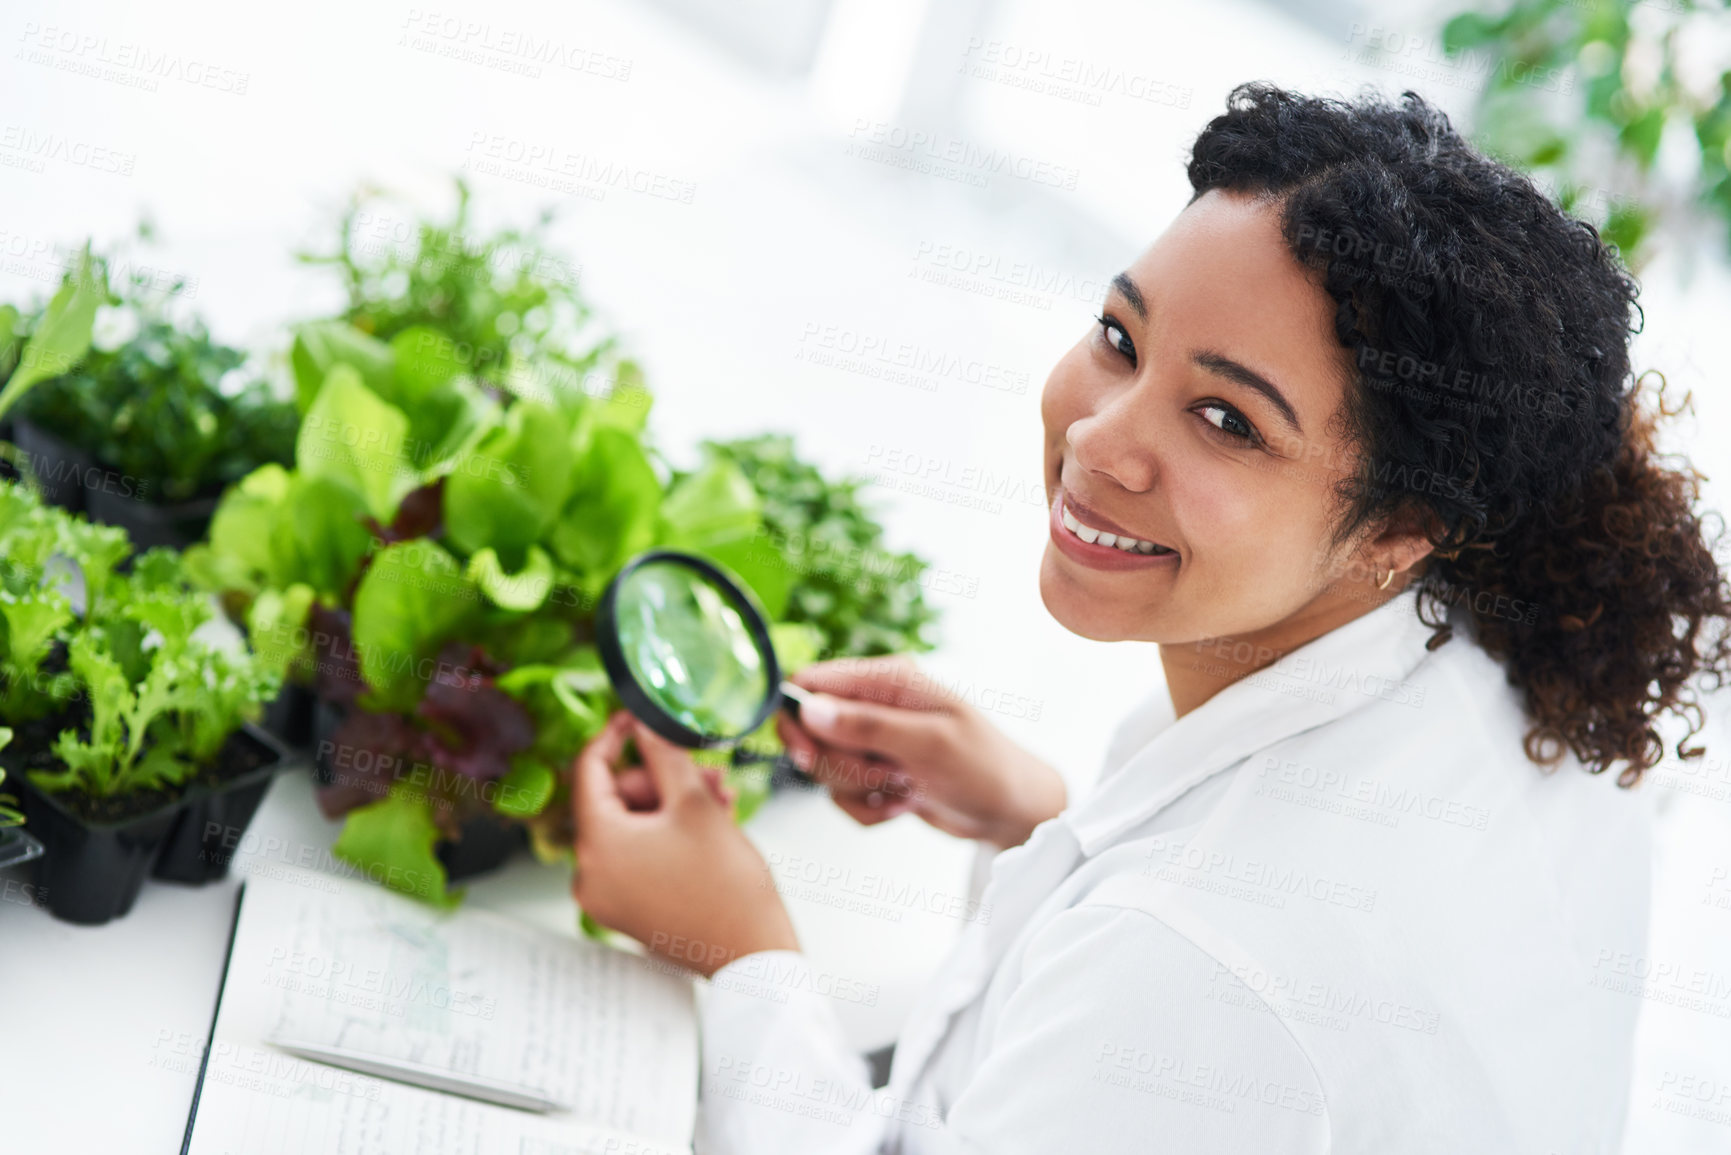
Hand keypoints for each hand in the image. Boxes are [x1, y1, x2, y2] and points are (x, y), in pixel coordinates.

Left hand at [572, 710, 798, 977]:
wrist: (751, 953)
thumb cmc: (727, 888)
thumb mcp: (696, 804)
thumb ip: (663, 755)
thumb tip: (644, 726)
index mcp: (598, 845)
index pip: (588, 771)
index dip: (614, 737)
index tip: (634, 719)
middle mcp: (590, 875)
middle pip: (614, 800)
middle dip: (661, 779)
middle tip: (705, 771)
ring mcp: (606, 896)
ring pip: (631, 827)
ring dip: (672, 805)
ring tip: (719, 798)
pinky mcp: (625, 909)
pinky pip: (637, 855)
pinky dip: (666, 835)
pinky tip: (708, 824)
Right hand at [775, 655, 1065, 850]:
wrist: (1011, 810)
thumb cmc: (985, 766)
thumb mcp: (930, 743)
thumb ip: (868, 726)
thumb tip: (809, 709)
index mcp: (887, 679)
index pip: (812, 682)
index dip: (797, 717)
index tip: (807, 753)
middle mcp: (875, 705)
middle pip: (811, 732)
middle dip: (839, 765)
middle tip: (881, 774)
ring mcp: (873, 741)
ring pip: (825, 768)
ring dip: (858, 790)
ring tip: (902, 787)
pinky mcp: (875, 774)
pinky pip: (843, 796)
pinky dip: (868, 809)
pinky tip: (903, 804)